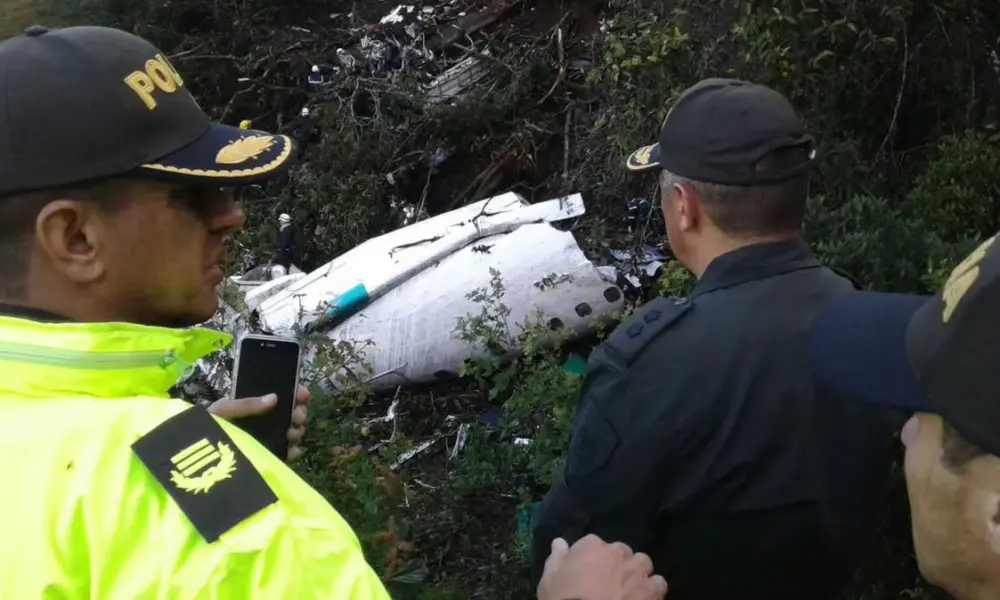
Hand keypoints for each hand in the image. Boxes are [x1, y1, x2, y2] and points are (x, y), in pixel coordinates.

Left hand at [208, 384, 310, 461]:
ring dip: (296, 431)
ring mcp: (264, 439)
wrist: (191, 457)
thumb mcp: (222, 410)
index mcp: (253, 405)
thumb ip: (246, 404)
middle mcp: (262, 421)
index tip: (303, 395)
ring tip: (291, 433)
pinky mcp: (265, 457)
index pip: (280, 395)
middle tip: (297, 417)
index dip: (295, 393)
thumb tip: (274, 398)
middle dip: (298, 413)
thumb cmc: (205, 427)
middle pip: (289, 413)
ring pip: (290, 432)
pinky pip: (284, 453)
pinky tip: (293, 451)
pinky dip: (292, 451)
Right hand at [537, 535, 667, 599]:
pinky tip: (644, 597)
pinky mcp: (651, 590)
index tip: (586, 571)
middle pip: (620, 551)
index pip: (592, 544)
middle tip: (608, 580)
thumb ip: (556, 558)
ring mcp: (637, 571)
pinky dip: (652, 589)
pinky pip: (658, 583)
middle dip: (616, 563)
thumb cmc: (563, 599)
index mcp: (591, 546)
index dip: (590, 558)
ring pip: (642, 563)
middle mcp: (617, 553)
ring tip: (629, 587)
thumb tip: (559, 542)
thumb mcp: (549, 580)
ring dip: (637, 572)